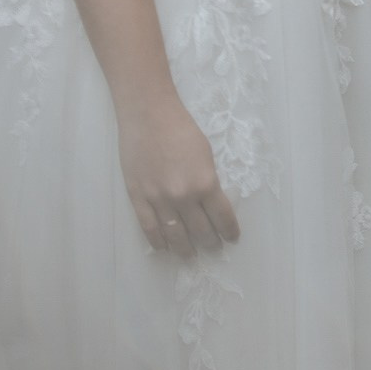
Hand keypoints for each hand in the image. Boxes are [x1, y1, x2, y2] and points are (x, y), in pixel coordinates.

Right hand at [117, 97, 238, 256]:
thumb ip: (208, 181)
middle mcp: (183, 197)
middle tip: (214, 247)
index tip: (232, 237)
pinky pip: (149, 228)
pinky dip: (157, 242)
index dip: (229, 231)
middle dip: (210, 242)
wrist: (148, 115)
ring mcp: (159, 200)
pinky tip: (164, 248)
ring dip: (185, 249)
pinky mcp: (138, 198)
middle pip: (201, 230)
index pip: (222, 218)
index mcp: (205, 184)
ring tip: (191, 255)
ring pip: (175, 235)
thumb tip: (210, 202)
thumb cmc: (181, 128)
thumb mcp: (207, 155)